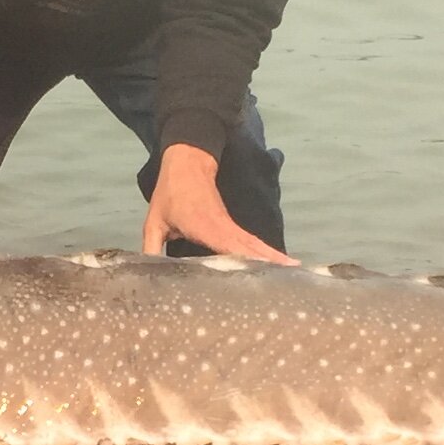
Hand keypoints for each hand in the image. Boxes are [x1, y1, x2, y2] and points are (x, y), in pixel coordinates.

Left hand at [142, 142, 294, 263]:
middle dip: (270, 263)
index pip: (227, 247)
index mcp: (204, 227)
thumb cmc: (169, 195)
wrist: (187, 163)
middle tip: (291, 281)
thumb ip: (151, 248)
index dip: (244, 259)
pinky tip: (282, 263)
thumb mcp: (154, 222)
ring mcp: (230, 226)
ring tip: (295, 274)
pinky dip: (268, 253)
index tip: (262, 272)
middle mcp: (222, 227)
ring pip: (255, 245)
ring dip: (275, 258)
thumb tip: (149, 274)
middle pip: (250, 248)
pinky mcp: (233, 226)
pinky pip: (252, 242)